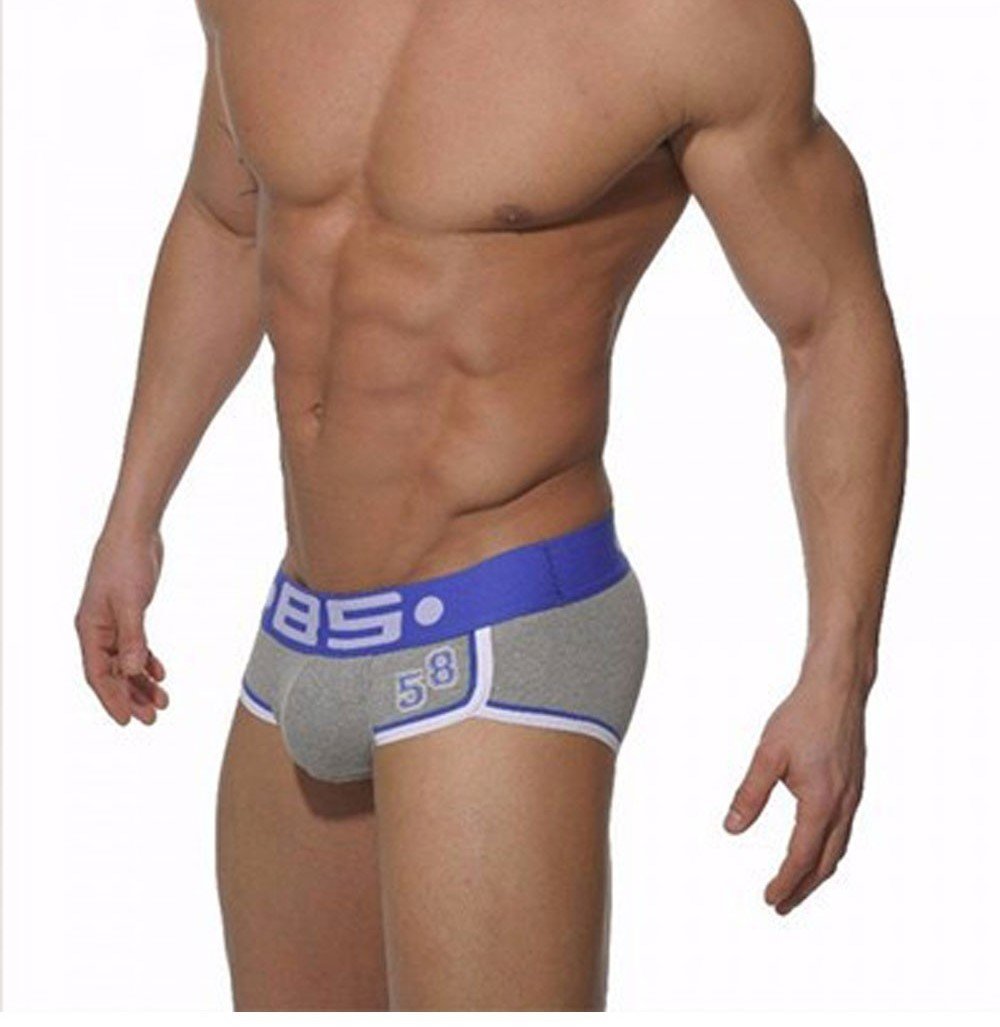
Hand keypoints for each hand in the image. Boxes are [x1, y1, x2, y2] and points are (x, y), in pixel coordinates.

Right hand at [75, 526, 168, 725]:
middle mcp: (98, 629)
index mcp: (90, 629)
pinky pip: (135, 646)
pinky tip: (160, 675)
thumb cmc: (126, 563)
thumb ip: (133, 637)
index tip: (127, 721)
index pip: (99, 674)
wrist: (134, 533)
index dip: (112, 699)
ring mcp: (113, 622)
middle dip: (131, 697)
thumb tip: (134, 671)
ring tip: (162, 702)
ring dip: (142, 683)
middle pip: (113, 673)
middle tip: (152, 718)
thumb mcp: (131, 603)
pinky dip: (147, 661)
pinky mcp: (129, 614)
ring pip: (126, 662)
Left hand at [724, 677, 866, 914]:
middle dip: (803, 888)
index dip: (785, 882)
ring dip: (817, 872)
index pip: (802, 856)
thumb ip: (750, 794)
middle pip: (825, 862)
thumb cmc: (801, 716)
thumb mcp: (767, 755)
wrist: (837, 689)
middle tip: (781, 906)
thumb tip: (732, 828)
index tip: (769, 899)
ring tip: (797, 886)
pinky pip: (843, 830)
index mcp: (821, 801)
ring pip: (838, 848)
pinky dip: (828, 850)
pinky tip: (816, 847)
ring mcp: (852, 797)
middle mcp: (843, 805)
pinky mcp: (854, 786)